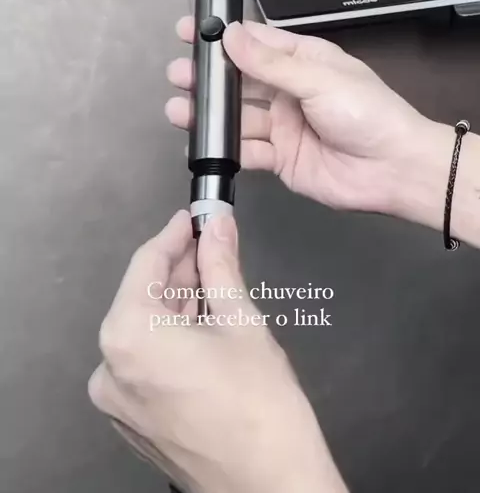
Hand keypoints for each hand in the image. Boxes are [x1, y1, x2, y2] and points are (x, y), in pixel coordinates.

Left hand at [88, 211, 346, 492]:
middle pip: (143, 298)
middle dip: (180, 269)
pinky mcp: (134, 422)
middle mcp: (109, 368)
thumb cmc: (260, 402)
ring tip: (216, 280)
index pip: (147, 263)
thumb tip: (218, 225)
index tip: (196, 217)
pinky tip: (205, 323)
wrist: (272, 486)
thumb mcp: (241, 320)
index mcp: (128, 335)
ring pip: (146, 331)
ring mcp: (117, 400)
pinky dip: (172, 339)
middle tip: (214, 244)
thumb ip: (221, 264)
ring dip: (179, 303)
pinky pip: (147, 363)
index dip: (175, 234)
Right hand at [166, 18, 437, 215]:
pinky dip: (225, 148)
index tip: (189, 31)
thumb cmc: (367, 113)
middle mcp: (289, 91)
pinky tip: (202, 143)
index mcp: (303, 61)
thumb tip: (231, 35)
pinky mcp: (281, 159)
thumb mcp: (318, 79)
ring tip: (179, 109)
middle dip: (208, 78)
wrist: (394, 169)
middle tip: (178, 75)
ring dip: (210, 114)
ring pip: (238, 117)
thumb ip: (270, 64)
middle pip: (240, 81)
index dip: (223, 36)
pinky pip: (247, 151)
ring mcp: (284, 126)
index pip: (255, 42)